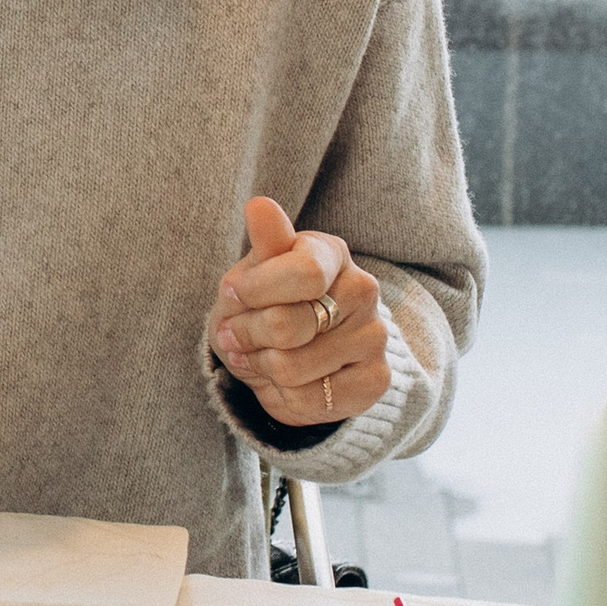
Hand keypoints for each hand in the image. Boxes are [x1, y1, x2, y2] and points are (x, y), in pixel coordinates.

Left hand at [210, 196, 388, 430]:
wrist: (289, 353)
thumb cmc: (266, 302)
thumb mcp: (256, 270)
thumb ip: (264, 242)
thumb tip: (259, 205)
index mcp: (331, 253)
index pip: (304, 272)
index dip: (256, 290)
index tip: (232, 294)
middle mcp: (363, 291)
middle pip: (288, 325)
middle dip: (246, 334)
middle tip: (236, 335)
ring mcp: (374, 338)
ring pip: (291, 368)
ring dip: (260, 366)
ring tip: (261, 356)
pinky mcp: (374, 381)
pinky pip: (308, 400)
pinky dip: (281, 395)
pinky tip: (284, 382)